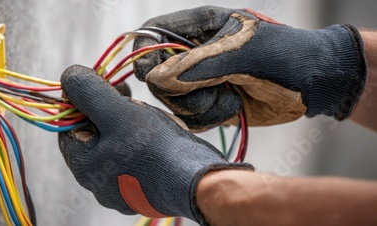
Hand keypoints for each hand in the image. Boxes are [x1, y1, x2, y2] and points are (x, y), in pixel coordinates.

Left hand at [58, 65, 252, 223]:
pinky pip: (132, 159)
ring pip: (114, 146)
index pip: (68, 125)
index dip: (84, 100)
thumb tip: (70, 76)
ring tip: (146, 117)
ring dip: (125, 125)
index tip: (106, 86)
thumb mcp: (117, 111)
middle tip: (128, 98)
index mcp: (84, 166)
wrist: (197, 183)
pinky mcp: (142, 189)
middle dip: (107, 112)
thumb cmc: (156, 148)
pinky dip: (140, 142)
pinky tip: (156, 135)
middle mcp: (98, 183)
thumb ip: (89, 92)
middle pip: (93, 135)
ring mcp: (120, 189)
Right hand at [133, 6, 365, 130]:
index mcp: (198, 27)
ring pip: (171, 101)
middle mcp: (193, 53)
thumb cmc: (286, 56)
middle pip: (156, 75)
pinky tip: (231, 108)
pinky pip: (188, 118)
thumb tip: (158, 80)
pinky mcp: (207, 103)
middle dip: (181, 90)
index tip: (155, 75)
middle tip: (212, 88)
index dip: (144, 54)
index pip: (151, 34)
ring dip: (199, 106)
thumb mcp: (244, 52)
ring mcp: (199, 80)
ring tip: (230, 97)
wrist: (314, 83)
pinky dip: (207, 119)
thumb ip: (199, 64)